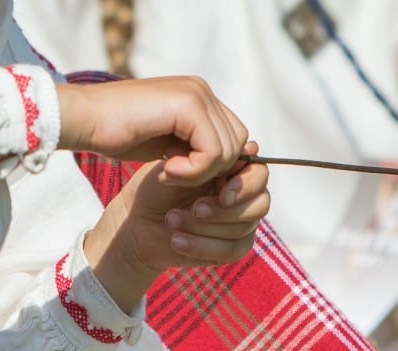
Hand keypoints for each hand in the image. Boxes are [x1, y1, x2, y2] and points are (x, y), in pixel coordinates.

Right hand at [56, 76, 246, 184]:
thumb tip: (227, 165)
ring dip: (200, 173)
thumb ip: (194, 145)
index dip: (216, 165)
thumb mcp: (166, 141)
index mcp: (196, 96)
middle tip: (175, 176)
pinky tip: (167, 169)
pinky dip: (194, 171)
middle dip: (212, 171)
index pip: (233, 135)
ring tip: (169, 172)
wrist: (84, 119)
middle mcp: (201, 90)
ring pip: (229, 149)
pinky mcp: (188, 105)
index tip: (185, 177)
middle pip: (237, 143)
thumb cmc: (116, 133)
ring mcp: (196, 93)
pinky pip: (213, 152)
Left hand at [83, 142, 269, 312]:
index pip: (259, 173)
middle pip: (260, 203)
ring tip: (171, 221)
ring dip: (204, 228)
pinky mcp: (229, 247)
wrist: (137, 221)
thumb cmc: (157, 188)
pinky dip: (202, 246)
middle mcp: (241, 195)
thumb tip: (249, 147)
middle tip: (195, 209)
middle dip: (225, 211)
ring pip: (243, 229)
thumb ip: (210, 158)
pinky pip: (232, 251)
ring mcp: (238, 222)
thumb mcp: (180, 167)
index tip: (221, 194)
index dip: (245, 185)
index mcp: (232, 169)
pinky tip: (177, 241)